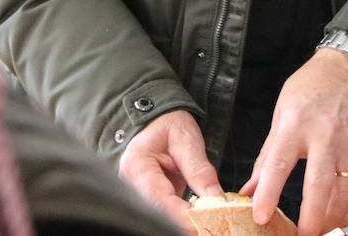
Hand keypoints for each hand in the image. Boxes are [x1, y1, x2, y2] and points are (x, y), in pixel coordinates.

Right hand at [118, 109, 222, 232]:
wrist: (158, 121)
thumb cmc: (169, 126)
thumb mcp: (187, 141)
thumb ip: (200, 170)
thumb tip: (215, 199)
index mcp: (137, 165)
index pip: (159, 197)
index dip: (180, 214)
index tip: (203, 221)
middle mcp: (131, 184)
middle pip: (157, 213)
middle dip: (183, 222)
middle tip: (208, 225)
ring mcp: (136, 193)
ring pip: (160, 216)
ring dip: (182, 222)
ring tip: (206, 222)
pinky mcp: (147, 199)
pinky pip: (164, 214)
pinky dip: (182, 218)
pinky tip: (199, 219)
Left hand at [241, 48, 347, 235]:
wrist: (347, 71)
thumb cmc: (310, 91)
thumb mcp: (280, 116)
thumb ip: (267, 157)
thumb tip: (250, 190)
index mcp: (294, 123)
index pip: (278, 164)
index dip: (268, 194)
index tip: (261, 217)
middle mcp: (325, 133)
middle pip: (318, 186)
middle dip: (311, 219)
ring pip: (345, 192)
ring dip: (333, 219)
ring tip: (321, 230)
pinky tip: (344, 218)